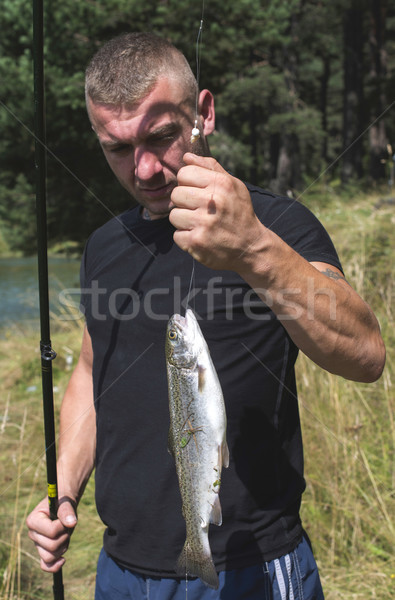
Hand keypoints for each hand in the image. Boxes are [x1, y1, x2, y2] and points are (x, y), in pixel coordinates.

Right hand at [26, 496, 76, 572]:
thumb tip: (72, 523)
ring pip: (50, 556)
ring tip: (65, 535)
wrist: (62, 505)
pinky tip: (63, 560)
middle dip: (65, 536)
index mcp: (33, 520)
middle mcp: (32, 534)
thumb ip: (67, 512)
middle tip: (66, 527)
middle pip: (52, 546)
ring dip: (63, 547)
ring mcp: (37, 544)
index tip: (65, 518)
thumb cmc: (62, 502)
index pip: (51, 532)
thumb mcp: (65, 503)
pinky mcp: (43, 551)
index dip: (63, 527)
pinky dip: (54, 566)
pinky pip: (45, 565)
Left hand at [170, 153, 263, 271]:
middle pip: (176, 194)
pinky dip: (186, 238)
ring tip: (200, 225)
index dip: (188, 183)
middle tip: (199, 211)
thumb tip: (187, 156)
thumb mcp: (233, 186)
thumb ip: (210, 168)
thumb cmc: (239, 213)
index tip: (198, 192)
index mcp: (221, 184)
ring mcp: (203, 223)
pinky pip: (176, 235)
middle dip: (185, 203)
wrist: (251, 247)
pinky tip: (201, 237)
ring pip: (174, 215)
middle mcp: (212, 202)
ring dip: (184, 222)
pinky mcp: (196, 242)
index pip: (184, 173)